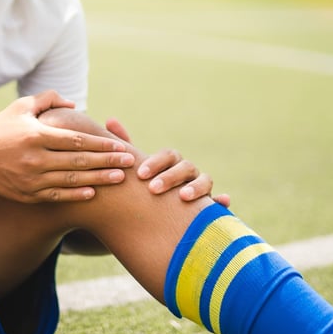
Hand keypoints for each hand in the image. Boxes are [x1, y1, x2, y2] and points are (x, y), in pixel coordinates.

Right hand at [0, 91, 134, 203]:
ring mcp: (32, 179)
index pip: (75, 140)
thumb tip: (74, 104)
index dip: (99, 143)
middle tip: (130, 162)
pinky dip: (76, 195)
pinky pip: (57, 196)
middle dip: (107, 162)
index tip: (118, 145)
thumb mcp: (21, 107)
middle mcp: (35, 158)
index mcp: (36, 135)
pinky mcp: (28, 194)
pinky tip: (93, 192)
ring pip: (72, 180)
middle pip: (79, 161)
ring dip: (98, 179)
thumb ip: (48, 100)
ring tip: (119, 179)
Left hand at [104, 117, 230, 206]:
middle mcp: (189, 173)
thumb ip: (125, 147)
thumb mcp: (134, 169)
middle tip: (153, 188)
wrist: (154, 214)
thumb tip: (110, 119)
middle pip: (186, 166)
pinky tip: (221, 203)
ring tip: (182, 196)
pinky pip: (219, 203)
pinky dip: (221, 202)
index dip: (156, 163)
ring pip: (205, 181)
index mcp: (172, 162)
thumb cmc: (143, 187)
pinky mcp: (209, 206)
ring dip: (196, 186)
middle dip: (171, 176)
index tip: (140, 174)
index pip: (168, 155)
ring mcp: (202, 188)